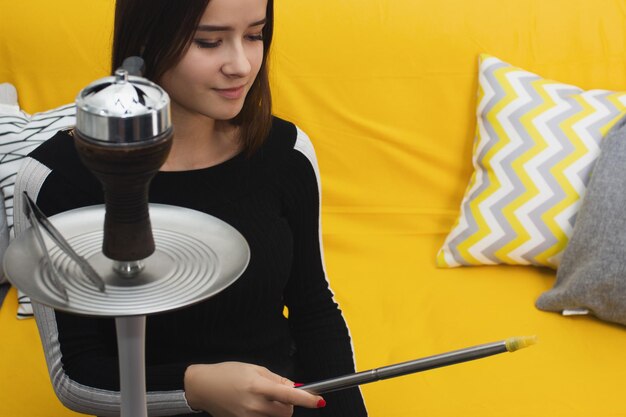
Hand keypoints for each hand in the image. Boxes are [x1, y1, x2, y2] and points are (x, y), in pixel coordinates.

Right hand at [184, 362, 324, 416]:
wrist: (203, 387)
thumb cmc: (227, 373)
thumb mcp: (254, 368)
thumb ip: (276, 379)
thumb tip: (294, 387)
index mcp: (257, 386)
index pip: (288, 394)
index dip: (306, 399)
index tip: (319, 401)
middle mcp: (253, 405)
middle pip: (286, 413)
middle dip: (289, 405)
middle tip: (279, 395)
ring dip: (277, 411)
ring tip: (264, 400)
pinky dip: (266, 416)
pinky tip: (257, 407)